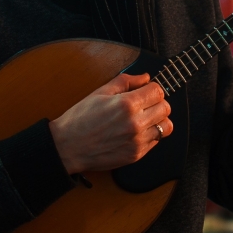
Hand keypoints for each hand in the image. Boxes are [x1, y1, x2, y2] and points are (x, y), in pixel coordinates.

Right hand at [49, 73, 173, 173]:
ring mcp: (137, 141)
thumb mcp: (100, 92)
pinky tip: (136, 131)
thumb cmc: (80, 119)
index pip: (158, 91)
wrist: (67, 147)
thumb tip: (145, 77)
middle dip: (157, 103)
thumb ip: (126, 81)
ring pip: (165, 126)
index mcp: (127, 104)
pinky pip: (156, 141)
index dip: (152, 89)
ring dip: (157, 120)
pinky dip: (150, 134)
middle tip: (145, 104)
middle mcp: (135, 123)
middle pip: (165, 108)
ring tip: (144, 118)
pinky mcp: (136, 155)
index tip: (145, 91)